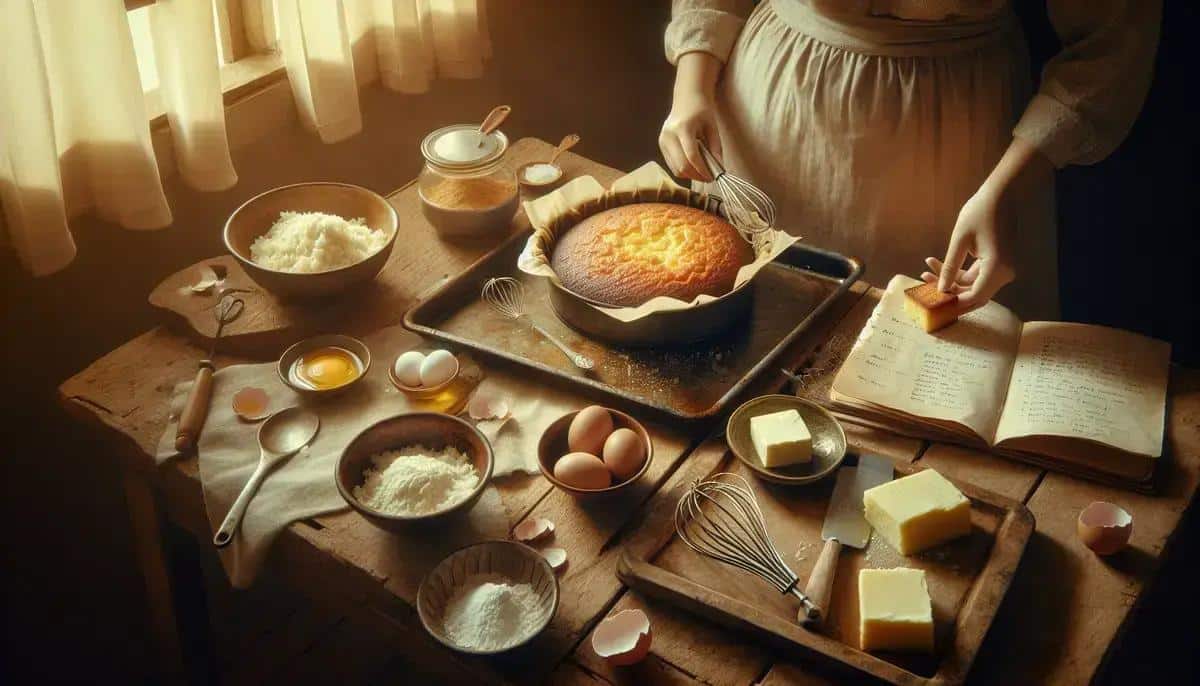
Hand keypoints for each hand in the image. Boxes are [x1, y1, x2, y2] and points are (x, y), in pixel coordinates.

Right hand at [659, 52, 723, 181]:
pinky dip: (683, 169)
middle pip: (681, 166)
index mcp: (683, 128)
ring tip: (702, 172)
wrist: (687, 98)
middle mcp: (669, 135)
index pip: (691, 157)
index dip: (702, 170)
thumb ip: (716, 149)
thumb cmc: (702, 110)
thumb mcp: (713, 127)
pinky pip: (672, 164)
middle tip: (708, 178)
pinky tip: (693, 166)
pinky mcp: (661, 144)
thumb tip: (720, 169)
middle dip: (696, 176)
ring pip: (675, 168)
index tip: (713, 177)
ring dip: (690, 175)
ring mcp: (662, 140)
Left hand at [923, 136, 1052, 311]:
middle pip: (973, 294)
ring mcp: (1002, 268)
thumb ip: (950, 267)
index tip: (933, 304)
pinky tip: (936, 263)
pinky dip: (958, 272)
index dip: (953, 304)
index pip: (974, 298)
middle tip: (924, 284)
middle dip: (948, 291)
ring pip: (973, 284)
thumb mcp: (959, 240)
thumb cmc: (979, 212)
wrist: (1000, 194)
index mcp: (997, 268)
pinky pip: (976, 274)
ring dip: (950, 280)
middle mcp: (1004, 272)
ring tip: (926, 270)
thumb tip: (941, 289)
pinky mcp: (998, 263)